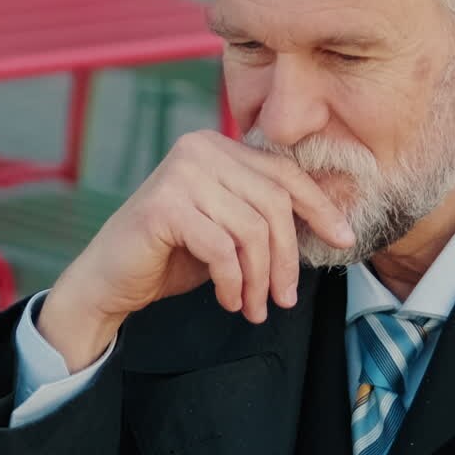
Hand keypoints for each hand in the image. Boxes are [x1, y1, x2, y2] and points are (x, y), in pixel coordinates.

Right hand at [37, 130, 354, 369]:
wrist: (110, 281)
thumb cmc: (172, 257)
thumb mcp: (230, 231)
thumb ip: (266, 217)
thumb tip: (332, 222)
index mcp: (219, 146)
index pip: (286, 173)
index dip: (321, 208)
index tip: (345, 240)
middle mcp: (200, 148)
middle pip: (275, 204)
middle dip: (287, 260)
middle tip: (284, 300)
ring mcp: (180, 173)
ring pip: (252, 231)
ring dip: (260, 280)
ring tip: (255, 308)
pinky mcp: (164, 207)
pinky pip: (222, 249)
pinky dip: (233, 283)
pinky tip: (229, 300)